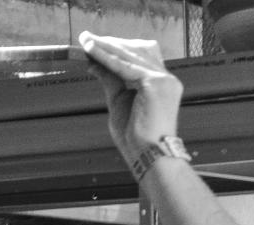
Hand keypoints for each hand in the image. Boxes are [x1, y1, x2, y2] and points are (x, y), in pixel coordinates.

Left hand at [79, 31, 182, 167]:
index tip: (95, 45)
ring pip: (130, 55)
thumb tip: (95, 63)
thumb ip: (111, 81)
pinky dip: (107, 59)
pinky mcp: (156, 83)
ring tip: (87, 42)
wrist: (148, 156)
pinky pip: (126, 66)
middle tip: (87, 39)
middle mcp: (166, 79)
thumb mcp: (119, 102)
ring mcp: (163, 80)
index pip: (139, 57)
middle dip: (110, 44)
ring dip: (107, 47)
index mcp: (161, 84)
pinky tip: (93, 53)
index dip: (117, 49)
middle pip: (136, 50)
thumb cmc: (136, 139)